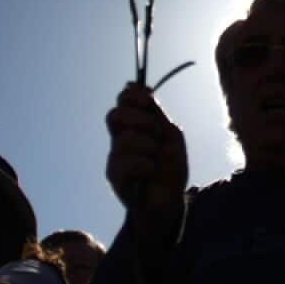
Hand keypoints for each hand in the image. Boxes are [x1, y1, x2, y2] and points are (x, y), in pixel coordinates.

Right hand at [105, 84, 187, 239]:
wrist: (171, 200)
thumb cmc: (170, 167)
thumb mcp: (170, 134)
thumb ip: (154, 111)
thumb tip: (134, 83)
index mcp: (134, 126)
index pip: (123, 101)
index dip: (133, 96)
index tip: (148, 99)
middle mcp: (120, 139)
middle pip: (115, 115)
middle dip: (140, 119)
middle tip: (156, 132)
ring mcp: (115, 157)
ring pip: (125, 139)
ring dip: (148, 147)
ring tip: (156, 159)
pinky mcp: (113, 176)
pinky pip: (125, 163)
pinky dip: (144, 165)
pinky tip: (150, 172)